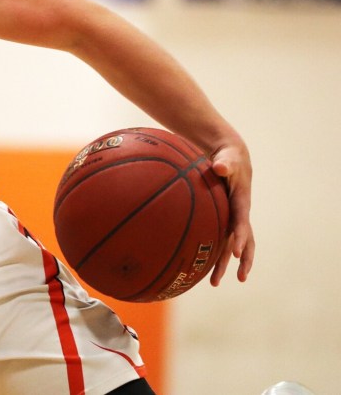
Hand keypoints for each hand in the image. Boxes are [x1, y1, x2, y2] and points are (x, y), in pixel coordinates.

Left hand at [208, 141, 254, 285]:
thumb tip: (219, 167)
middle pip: (243, 241)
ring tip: (213, 283)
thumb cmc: (228, 158)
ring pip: (230, 245)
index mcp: (242, 202)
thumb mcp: (228, 158)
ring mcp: (231, 218)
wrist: (230, 158)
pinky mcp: (222, 219)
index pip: (242, 223)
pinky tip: (197, 266)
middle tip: (239, 278)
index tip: (237, 253)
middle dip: (242, 260)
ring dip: (224, 264)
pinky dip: (212, 253)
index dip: (240, 238)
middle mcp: (239, 214)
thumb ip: (225, 163)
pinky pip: (218, 239)